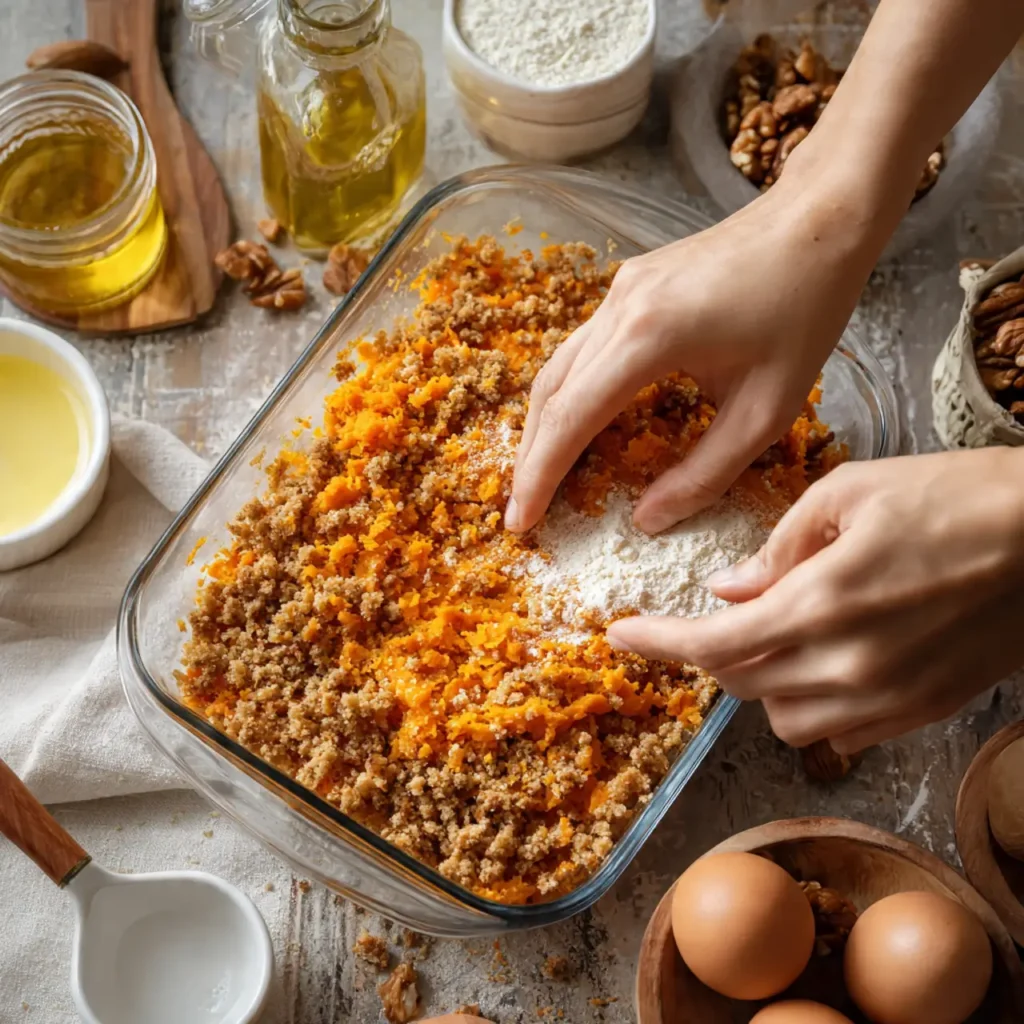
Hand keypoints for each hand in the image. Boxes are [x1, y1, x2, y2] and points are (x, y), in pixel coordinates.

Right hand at [506, 176, 885, 535]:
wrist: (818, 222)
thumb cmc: (804, 313)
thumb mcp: (766, 412)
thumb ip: (704, 474)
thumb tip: (646, 520)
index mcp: (649, 338)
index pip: (572, 418)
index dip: (541, 476)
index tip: (523, 521)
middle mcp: (619, 308)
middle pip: (551, 393)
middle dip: (531, 458)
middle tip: (522, 511)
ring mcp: (619, 290)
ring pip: (559, 368)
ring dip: (544, 425)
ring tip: (541, 475)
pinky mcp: (630, 284)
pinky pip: (583, 347)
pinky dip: (569, 392)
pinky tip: (578, 421)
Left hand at [605, 450, 1023, 752]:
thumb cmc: (955, 497)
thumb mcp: (851, 494)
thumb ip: (778, 549)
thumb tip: (728, 590)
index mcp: (822, 605)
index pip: (712, 644)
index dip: (656, 642)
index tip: (619, 635)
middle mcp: (849, 667)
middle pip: (741, 684)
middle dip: (712, 650)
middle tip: (715, 612)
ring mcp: (889, 699)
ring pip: (785, 719)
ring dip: (763, 680)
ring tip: (781, 632)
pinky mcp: (922, 712)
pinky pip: (839, 731)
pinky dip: (813, 701)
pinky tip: (827, 658)